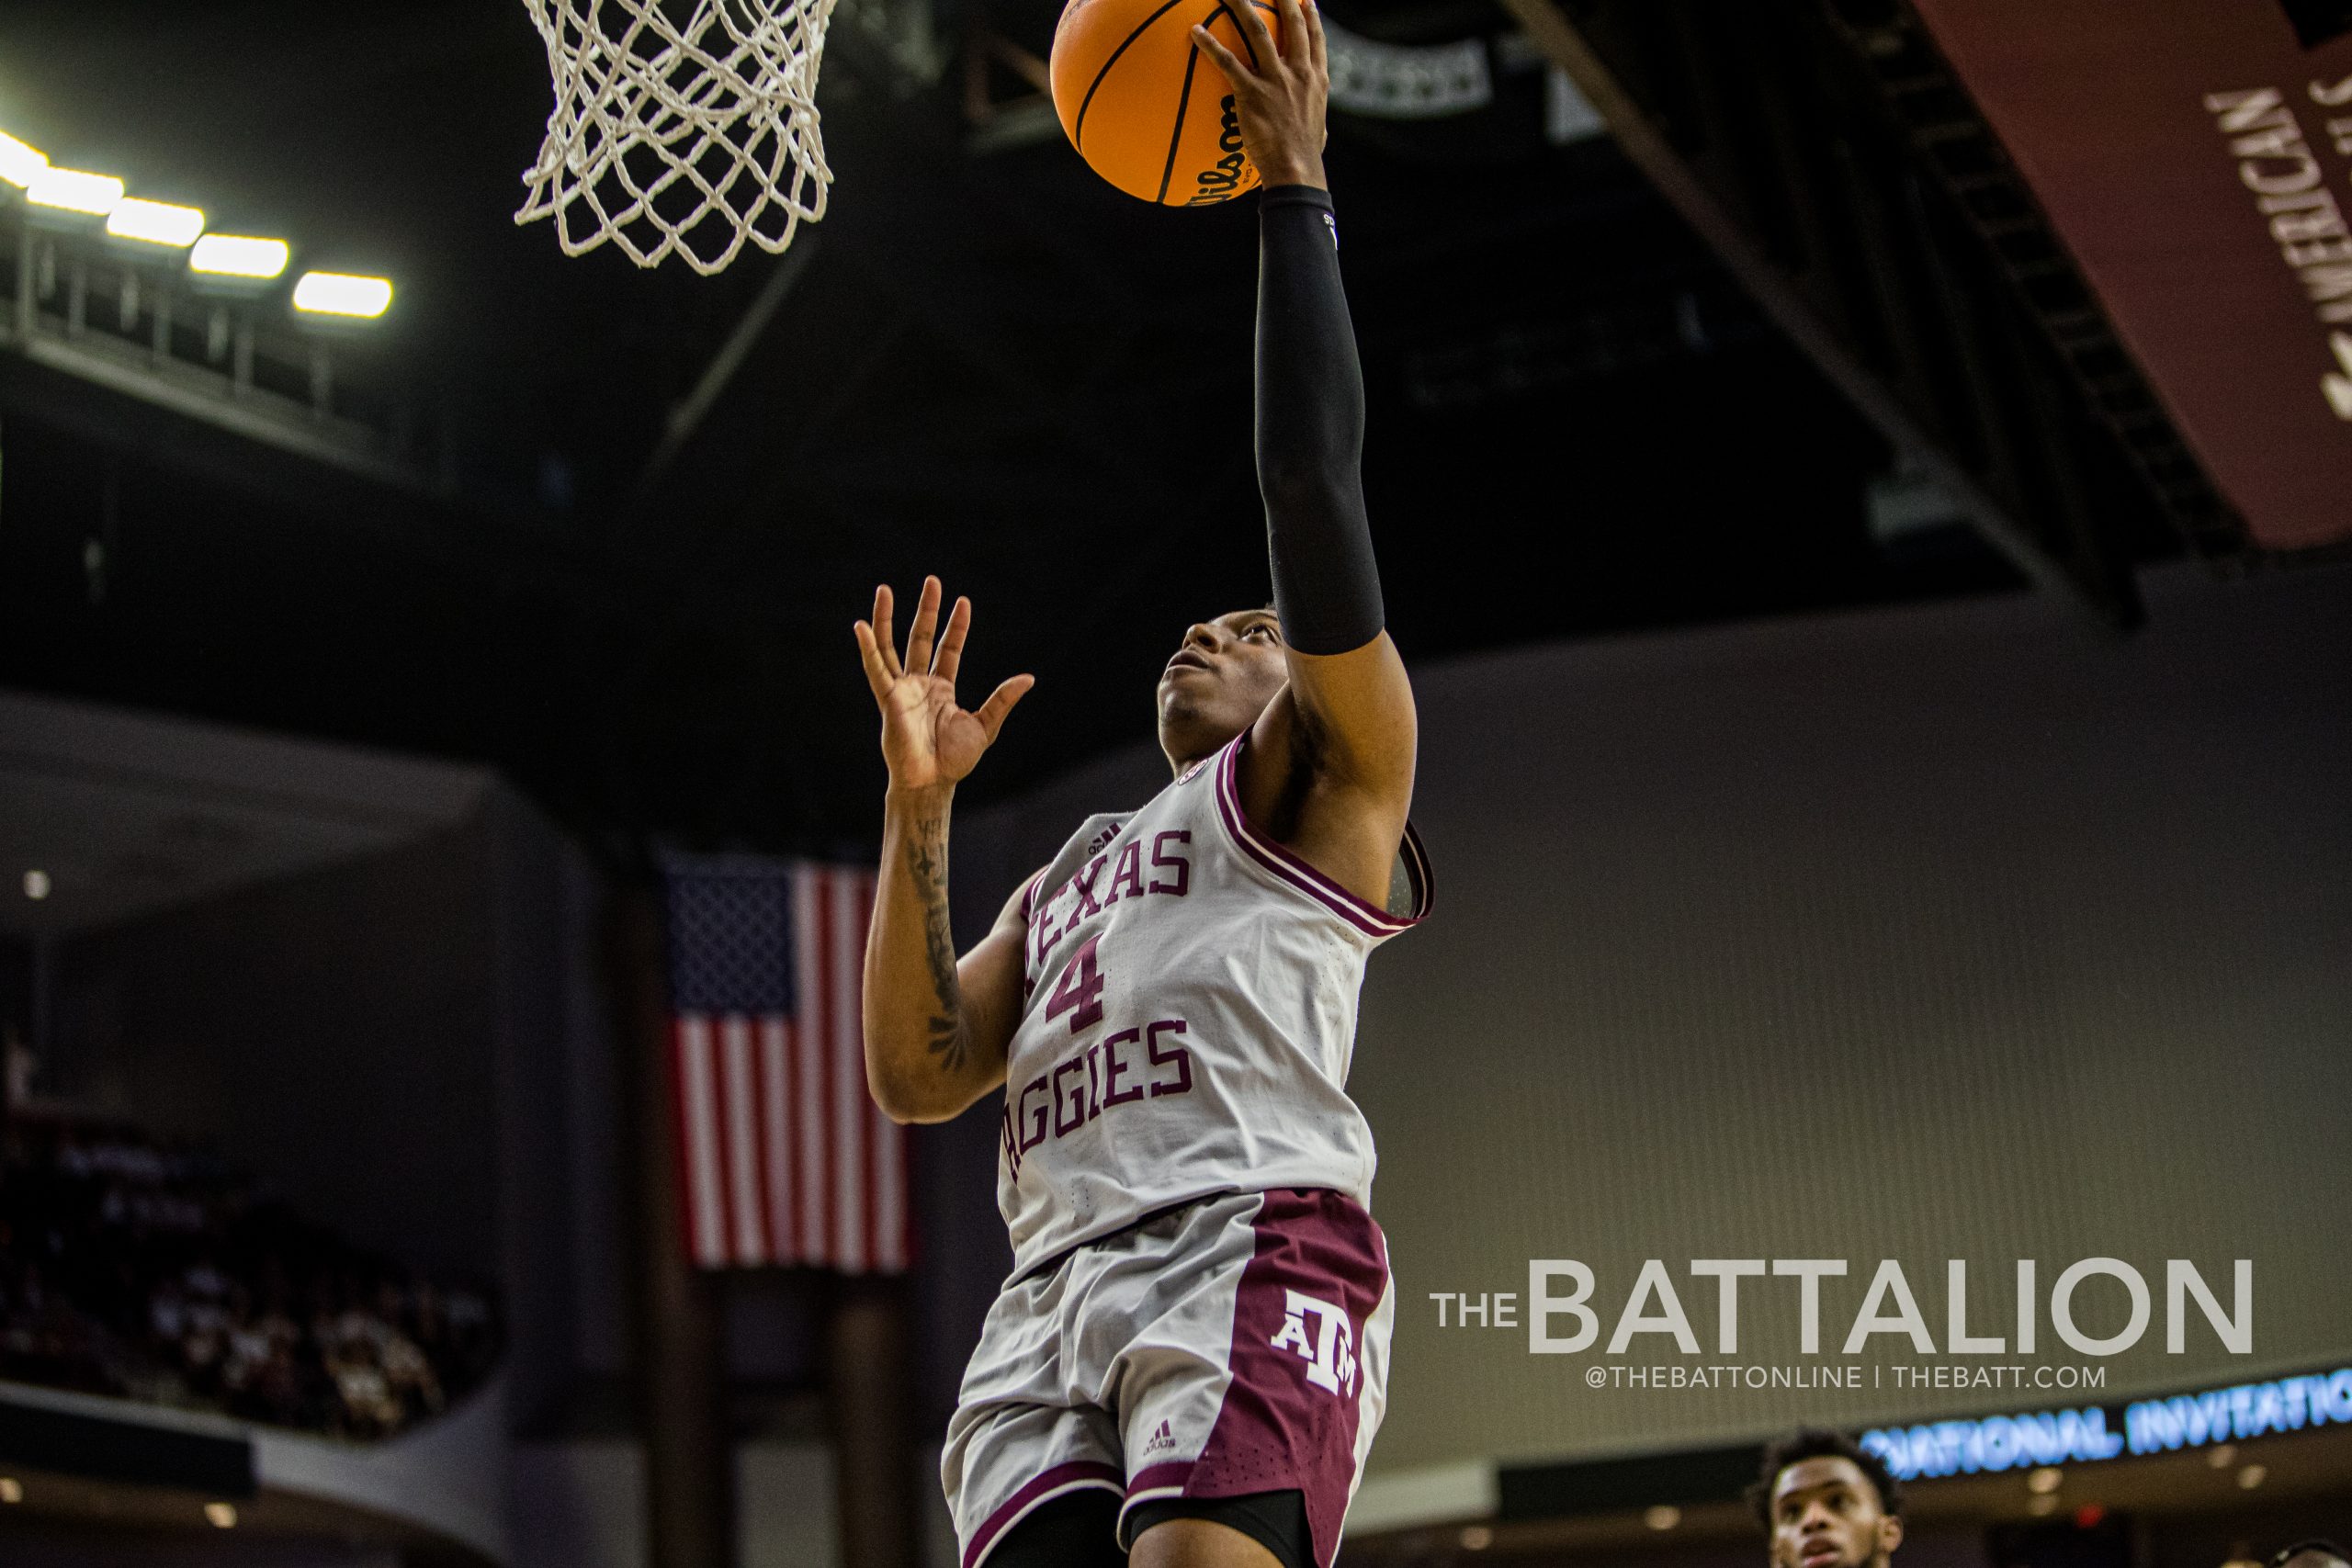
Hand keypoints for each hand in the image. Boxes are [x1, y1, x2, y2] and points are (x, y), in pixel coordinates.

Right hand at [854, 577, 1033, 792]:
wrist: (933, 781)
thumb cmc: (956, 761)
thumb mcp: (986, 725)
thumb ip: (1003, 700)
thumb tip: (1028, 678)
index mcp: (942, 690)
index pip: (948, 649)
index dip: (956, 626)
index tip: (963, 601)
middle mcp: (920, 685)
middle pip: (919, 638)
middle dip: (926, 610)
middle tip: (932, 581)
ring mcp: (901, 690)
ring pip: (890, 646)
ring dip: (887, 619)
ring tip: (885, 589)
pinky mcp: (887, 699)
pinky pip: (875, 669)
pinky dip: (867, 647)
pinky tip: (861, 625)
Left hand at [1189, 0, 1328, 189]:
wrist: (1296, 169)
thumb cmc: (1304, 157)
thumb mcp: (1318, 129)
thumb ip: (1310, 115)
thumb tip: (1311, 124)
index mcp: (1316, 79)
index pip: (1315, 39)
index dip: (1311, 16)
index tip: (1305, 0)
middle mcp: (1298, 72)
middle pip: (1291, 23)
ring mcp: (1275, 80)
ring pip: (1258, 30)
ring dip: (1242, 5)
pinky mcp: (1252, 92)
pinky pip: (1227, 62)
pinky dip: (1210, 44)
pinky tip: (1195, 31)